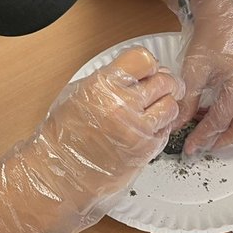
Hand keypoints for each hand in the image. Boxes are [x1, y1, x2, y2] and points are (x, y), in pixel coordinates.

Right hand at [37, 47, 182, 210]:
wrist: (62, 172)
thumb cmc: (65, 136)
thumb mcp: (79, 94)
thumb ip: (110, 80)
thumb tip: (140, 74)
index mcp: (103, 86)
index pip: (144, 59)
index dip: (149, 65)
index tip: (148, 70)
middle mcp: (122, 104)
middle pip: (163, 81)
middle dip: (165, 83)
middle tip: (162, 88)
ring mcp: (136, 128)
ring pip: (171, 105)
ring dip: (166, 105)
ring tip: (154, 110)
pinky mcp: (146, 150)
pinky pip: (166, 130)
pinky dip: (161, 128)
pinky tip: (147, 129)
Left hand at [175, 0, 232, 155]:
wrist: (226, 17)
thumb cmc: (212, 38)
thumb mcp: (194, 71)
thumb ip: (186, 101)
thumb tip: (177, 125)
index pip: (219, 122)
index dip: (202, 137)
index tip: (190, 147)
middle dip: (221, 142)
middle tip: (201, 147)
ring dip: (228, 131)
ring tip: (205, 132)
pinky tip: (214, 114)